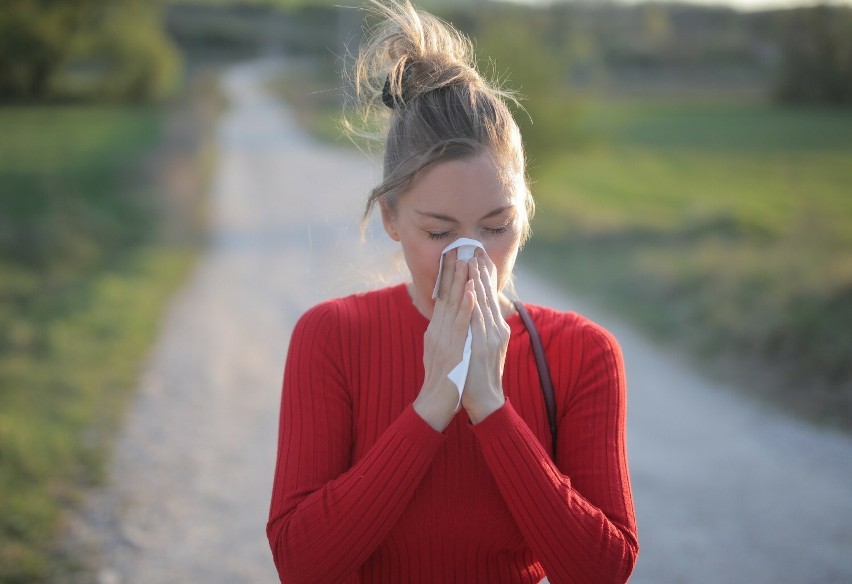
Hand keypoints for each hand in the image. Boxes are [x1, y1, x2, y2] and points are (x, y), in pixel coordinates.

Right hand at [414, 250, 474, 430]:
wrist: (435, 405)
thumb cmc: (441, 382)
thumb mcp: (440, 352)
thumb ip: (443, 334)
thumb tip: (447, 319)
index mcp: (435, 330)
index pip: (442, 298)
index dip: (447, 276)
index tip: (452, 256)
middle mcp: (436, 331)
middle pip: (445, 296)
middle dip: (452, 271)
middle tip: (458, 248)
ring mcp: (443, 340)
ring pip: (453, 305)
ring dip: (460, 282)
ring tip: (466, 261)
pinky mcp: (452, 349)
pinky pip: (460, 324)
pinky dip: (466, 306)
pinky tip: (472, 291)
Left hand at [462, 248, 508, 422]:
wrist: (485, 401)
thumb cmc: (477, 376)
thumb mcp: (481, 348)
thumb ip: (479, 329)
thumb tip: (473, 313)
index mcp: (495, 329)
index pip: (489, 296)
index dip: (484, 275)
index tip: (478, 255)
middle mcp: (496, 329)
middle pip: (489, 294)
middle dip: (482, 270)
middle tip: (476, 247)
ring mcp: (491, 337)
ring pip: (484, 302)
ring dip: (478, 280)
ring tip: (472, 259)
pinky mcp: (483, 346)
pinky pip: (478, 320)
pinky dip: (474, 303)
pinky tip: (471, 288)